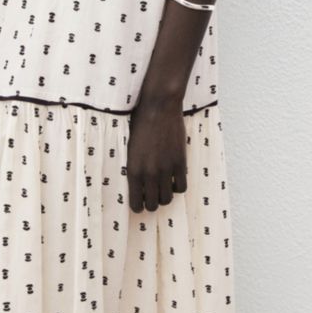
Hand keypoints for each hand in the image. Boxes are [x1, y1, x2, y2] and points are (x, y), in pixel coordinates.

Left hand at [126, 86, 187, 213]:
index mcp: (133, 171)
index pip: (136, 204)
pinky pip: (182, 187)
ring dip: (164, 196)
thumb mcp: (130, 148)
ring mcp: (166, 169)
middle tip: (152, 195)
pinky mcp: (180, 162)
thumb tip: (138, 184)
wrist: (159, 107)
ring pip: (167, 199)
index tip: (140, 201)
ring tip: (163, 187)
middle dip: (151, 203)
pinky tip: (174, 178)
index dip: (138, 206)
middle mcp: (149, 174)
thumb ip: (135, 168)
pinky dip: (178, 186)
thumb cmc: (140, 123)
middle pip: (152, 205)